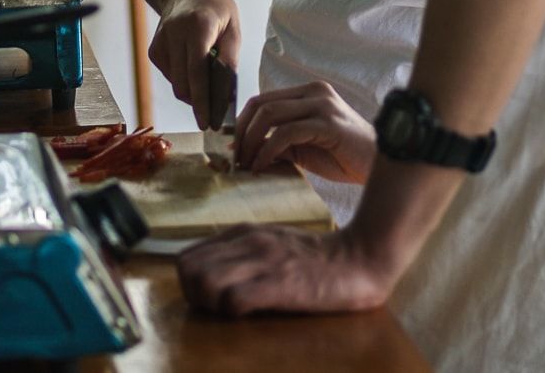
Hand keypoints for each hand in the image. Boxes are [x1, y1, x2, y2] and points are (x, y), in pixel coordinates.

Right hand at [148, 0, 239, 127]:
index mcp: (198, 25)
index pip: (197, 71)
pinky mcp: (154, 50)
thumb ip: (229, 58)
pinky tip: (193, 66)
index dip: (202, 100)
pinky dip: (183, 79)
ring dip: (192, 91)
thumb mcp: (233, 27)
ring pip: (175, 83)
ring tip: (208, 79)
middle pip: (183, 83)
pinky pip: (169, 76)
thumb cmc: (217, 8)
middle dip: (199, 102)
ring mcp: (160, 41)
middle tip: (215, 111)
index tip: (207, 122)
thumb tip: (225, 93)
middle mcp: (174, 33)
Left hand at [178, 223, 392, 317]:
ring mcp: (264, 261)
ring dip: (210, 305)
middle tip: (216, 309)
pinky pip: (234, 300)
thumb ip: (242, 251)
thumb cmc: (314, 259)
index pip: (186, 257)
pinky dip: (233, 312)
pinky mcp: (280, 284)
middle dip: (194, 297)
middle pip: (188, 271)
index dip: (189, 283)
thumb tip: (207, 273)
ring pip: (205, 283)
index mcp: (244, 232)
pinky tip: (251, 312)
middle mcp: (248, 242)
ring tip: (232, 311)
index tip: (208, 298)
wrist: (358, 259)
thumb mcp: (272, 243)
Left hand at [235, 81, 375, 181]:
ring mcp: (321, 104)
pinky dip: (267, 150)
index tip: (231, 150)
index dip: (241, 125)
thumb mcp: (303, 147)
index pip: (262, 100)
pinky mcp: (327, 122)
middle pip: (261, 104)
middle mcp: (313, 91)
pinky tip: (262, 166)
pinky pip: (286, 132)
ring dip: (251, 141)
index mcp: (307, 93)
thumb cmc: (342, 156)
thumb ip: (278, 143)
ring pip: (270, 114)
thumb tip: (241, 151)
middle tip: (234, 159)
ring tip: (246, 164)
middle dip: (241, 132)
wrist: (377, 164)